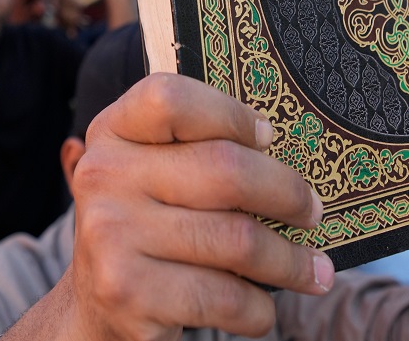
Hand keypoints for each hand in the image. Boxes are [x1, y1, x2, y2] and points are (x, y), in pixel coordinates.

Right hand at [65, 74, 330, 340]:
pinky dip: (258, 309)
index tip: (269, 138)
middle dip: (288, 194)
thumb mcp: (156, 171)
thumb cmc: (150, 223)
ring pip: (237, 240)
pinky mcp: (126, 292)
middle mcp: (103, 175)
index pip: (172, 99)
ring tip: (314, 271)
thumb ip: (200, 149)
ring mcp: (111, 234)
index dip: (230, 115)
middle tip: (313, 212)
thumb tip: (293, 154)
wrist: (94, 303)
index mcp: (113, 130)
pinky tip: (262, 308)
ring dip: (289, 262)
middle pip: (224, 170)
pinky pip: (224, 297)